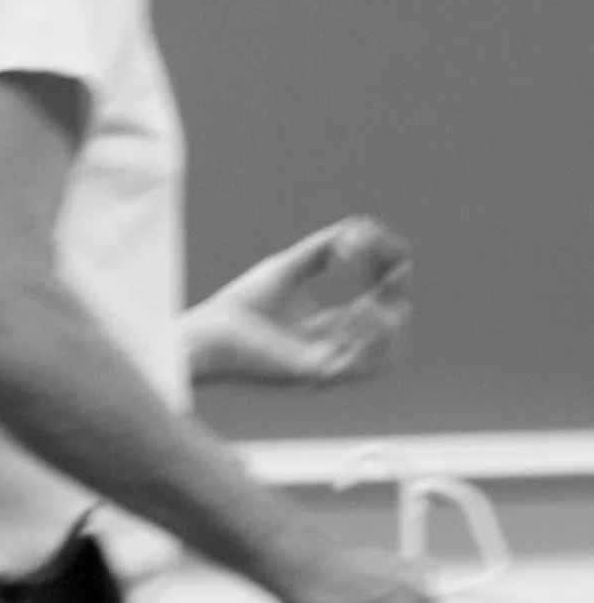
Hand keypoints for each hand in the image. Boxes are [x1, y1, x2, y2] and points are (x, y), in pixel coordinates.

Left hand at [185, 217, 410, 387]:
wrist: (204, 333)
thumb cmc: (239, 307)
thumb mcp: (288, 268)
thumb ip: (321, 250)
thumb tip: (357, 227)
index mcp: (329, 330)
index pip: (378, 310)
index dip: (392, 284)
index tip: (398, 256)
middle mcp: (333, 352)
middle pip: (388, 335)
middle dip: (397, 301)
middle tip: (396, 271)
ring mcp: (324, 368)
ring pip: (382, 359)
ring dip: (387, 324)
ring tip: (374, 295)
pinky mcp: (311, 375)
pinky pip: (356, 367)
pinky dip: (366, 338)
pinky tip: (357, 309)